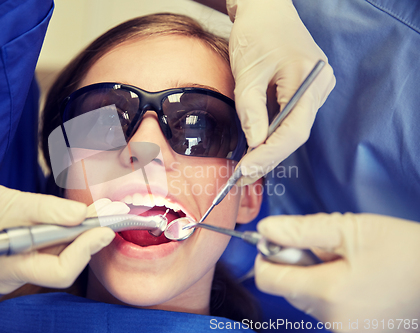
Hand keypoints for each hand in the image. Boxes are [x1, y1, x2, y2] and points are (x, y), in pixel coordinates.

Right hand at [0, 179, 128, 293]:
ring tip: (91, 213)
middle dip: (85, 239)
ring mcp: (9, 267)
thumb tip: (81, 216)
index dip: (86, 250)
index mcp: (10, 267)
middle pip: (60, 263)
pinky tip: (66, 217)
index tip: (105, 228)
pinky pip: (41, 248)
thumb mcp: (7, 201)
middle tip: (105, 216)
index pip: (61, 270)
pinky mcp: (10, 256)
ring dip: (73, 234)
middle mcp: (12, 275)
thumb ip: (46, 211)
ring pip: (52, 254)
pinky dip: (57, 233)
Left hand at [227, 0, 335, 184]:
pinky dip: (273, 135)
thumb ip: (251, 110)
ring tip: (247, 168)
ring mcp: (314, 89)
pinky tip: (257, 148)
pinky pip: (290, 119)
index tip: (247, 170)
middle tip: (244, 176)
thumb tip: (255, 144)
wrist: (266, 9)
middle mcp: (319, 87)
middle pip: (296, 133)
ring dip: (270, 149)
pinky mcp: (304, 90)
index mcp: (310, 79)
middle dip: (269, 157)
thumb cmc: (256, 33)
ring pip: (293, 129)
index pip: (294, 130)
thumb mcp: (247, 73)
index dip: (270, 154)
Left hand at [255, 213, 419, 331]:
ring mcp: (346, 331)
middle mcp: (333, 321)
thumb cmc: (405, 251)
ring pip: (307, 299)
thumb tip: (266, 229)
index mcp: (327, 294)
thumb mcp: (351, 229)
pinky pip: (327, 310)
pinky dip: (331, 292)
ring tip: (347, 263)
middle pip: (288, 289)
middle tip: (326, 248)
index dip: (266, 257)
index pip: (268, 280)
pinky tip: (356, 279)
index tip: (278, 242)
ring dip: (315, 277)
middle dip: (296, 264)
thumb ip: (301, 230)